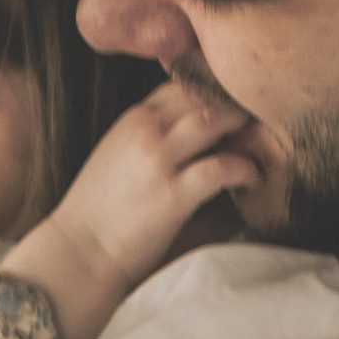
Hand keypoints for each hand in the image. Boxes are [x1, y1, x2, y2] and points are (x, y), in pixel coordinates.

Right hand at [2, 78, 269, 338]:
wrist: (78, 252)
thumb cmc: (98, 213)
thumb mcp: (117, 156)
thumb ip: (149, 136)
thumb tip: (190, 135)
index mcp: (133, 119)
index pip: (183, 86)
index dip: (214, 94)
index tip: (235, 109)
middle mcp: (146, 130)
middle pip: (205, 96)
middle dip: (236, 106)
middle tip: (260, 125)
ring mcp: (159, 160)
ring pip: (216, 120)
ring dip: (244, 131)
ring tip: (260, 146)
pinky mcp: (174, 194)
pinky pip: (223, 167)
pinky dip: (245, 169)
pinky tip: (252, 179)